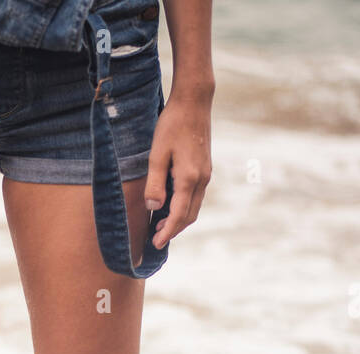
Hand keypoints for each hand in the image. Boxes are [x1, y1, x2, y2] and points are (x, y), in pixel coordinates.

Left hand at [143, 88, 212, 247]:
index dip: (167, 233)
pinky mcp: (204, 168)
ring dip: (179, 220)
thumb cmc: (172, 125)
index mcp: (189, 178)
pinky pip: (195, 196)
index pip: (178, 215)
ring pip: (194, 207)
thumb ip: (155, 183)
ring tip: (160, 227)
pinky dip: (184, 207)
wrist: (194, 102)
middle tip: (155, 240)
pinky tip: (170, 206)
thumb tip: (153, 208)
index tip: (155, 245)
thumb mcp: (157, 154)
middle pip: (189, 216)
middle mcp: (201, 180)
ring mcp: (205, 174)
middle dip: (173, 230)